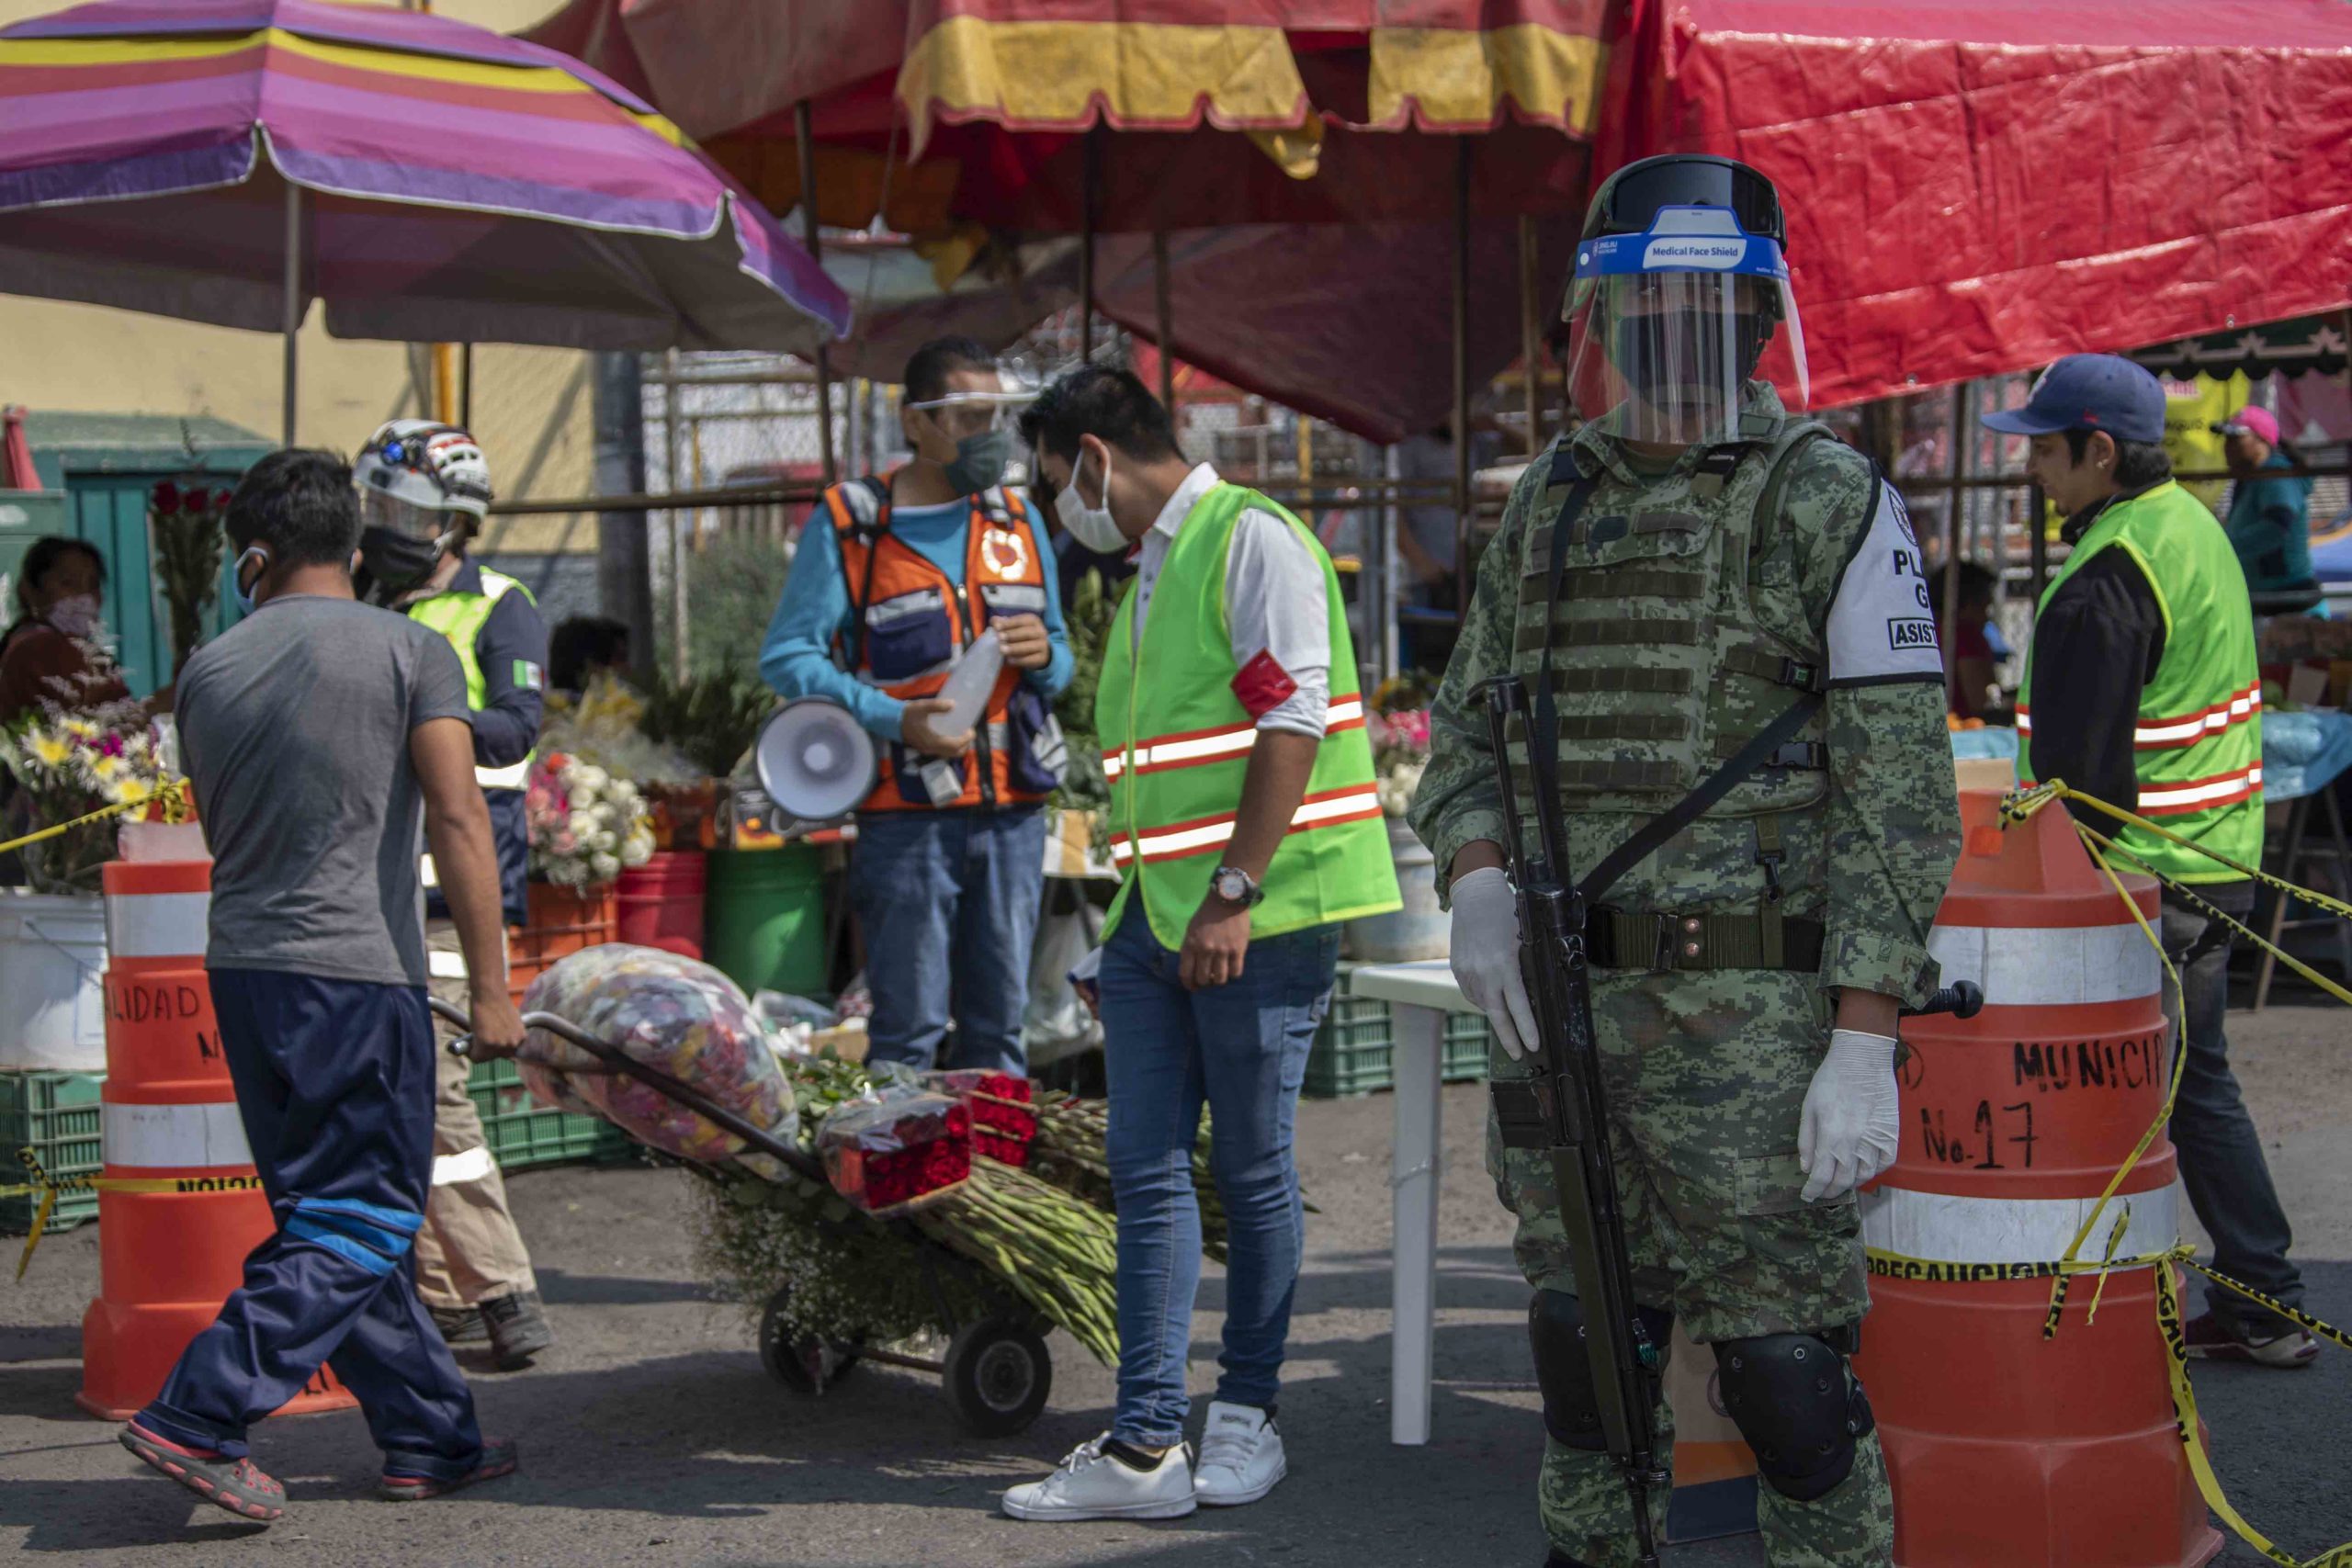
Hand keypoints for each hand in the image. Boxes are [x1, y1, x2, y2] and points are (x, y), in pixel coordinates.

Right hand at [467, 991, 526, 1060]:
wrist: (489, 993)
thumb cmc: (497, 1002)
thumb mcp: (510, 1021)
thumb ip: (508, 1033)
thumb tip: (500, 1041)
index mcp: (521, 1037)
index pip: (509, 1053)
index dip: (497, 1049)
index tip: (490, 1045)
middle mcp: (513, 1043)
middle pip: (498, 1056)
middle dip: (489, 1050)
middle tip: (480, 1041)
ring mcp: (500, 1045)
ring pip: (486, 1057)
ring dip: (479, 1050)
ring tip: (474, 1039)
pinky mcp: (486, 1044)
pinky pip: (476, 1057)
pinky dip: (470, 1052)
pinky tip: (467, 1046)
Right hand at [900, 696, 973, 758]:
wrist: (889, 721)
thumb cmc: (906, 714)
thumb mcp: (922, 707)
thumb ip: (938, 706)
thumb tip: (953, 705)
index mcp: (932, 741)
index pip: (955, 745)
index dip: (966, 739)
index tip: (971, 729)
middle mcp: (931, 749)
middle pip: (954, 753)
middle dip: (964, 745)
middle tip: (968, 732)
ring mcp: (927, 749)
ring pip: (948, 753)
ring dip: (957, 746)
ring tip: (960, 733)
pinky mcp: (924, 747)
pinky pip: (941, 751)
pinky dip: (949, 746)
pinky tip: (949, 734)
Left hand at [997, 614, 1050, 670]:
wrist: (1042, 650)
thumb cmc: (1024, 636)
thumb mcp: (1016, 627)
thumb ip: (1005, 624)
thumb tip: (993, 620)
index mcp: (1033, 621)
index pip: (1020, 621)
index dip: (1008, 623)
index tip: (996, 626)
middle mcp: (1040, 632)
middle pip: (1026, 633)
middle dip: (1011, 635)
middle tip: (999, 637)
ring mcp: (1043, 645)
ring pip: (1029, 646)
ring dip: (1014, 648)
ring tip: (1002, 650)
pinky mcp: (1042, 658)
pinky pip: (1031, 659)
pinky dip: (1019, 660)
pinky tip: (1009, 660)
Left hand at [1180, 894, 1251, 988]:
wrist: (1228, 899)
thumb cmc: (1207, 914)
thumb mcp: (1191, 929)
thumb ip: (1190, 948)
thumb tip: (1193, 969)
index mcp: (1190, 944)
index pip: (1186, 973)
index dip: (1189, 984)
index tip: (1193, 987)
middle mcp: (1205, 950)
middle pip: (1203, 979)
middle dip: (1205, 983)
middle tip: (1209, 980)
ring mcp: (1223, 950)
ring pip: (1220, 979)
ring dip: (1219, 980)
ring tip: (1220, 974)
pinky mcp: (1238, 949)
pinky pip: (1236, 972)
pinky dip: (1233, 974)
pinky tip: (1232, 968)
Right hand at [1448, 866, 1535, 1058]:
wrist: (1474, 894)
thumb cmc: (1505, 911)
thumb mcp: (1524, 937)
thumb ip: (1526, 966)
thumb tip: (1533, 993)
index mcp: (1503, 965)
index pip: (1518, 1005)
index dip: (1526, 1028)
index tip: (1533, 1045)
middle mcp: (1482, 972)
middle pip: (1496, 1015)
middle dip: (1509, 1038)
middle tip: (1519, 1054)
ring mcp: (1467, 971)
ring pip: (1483, 1003)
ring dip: (1497, 1013)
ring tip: (1508, 1019)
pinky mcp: (1457, 968)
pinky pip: (1472, 992)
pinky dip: (1483, 998)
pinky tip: (1491, 995)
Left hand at [1798, 1029, 1900, 1202]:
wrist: (1863, 1059)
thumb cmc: (1831, 1080)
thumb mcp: (1809, 1108)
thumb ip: (1807, 1140)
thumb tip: (1806, 1167)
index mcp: (1832, 1137)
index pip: (1821, 1176)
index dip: (1813, 1190)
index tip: (1807, 1195)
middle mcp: (1855, 1144)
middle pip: (1843, 1181)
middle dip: (1829, 1191)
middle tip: (1821, 1191)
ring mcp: (1876, 1140)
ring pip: (1865, 1176)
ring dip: (1851, 1183)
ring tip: (1840, 1180)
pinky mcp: (1892, 1135)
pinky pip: (1885, 1163)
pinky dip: (1874, 1171)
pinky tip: (1863, 1168)